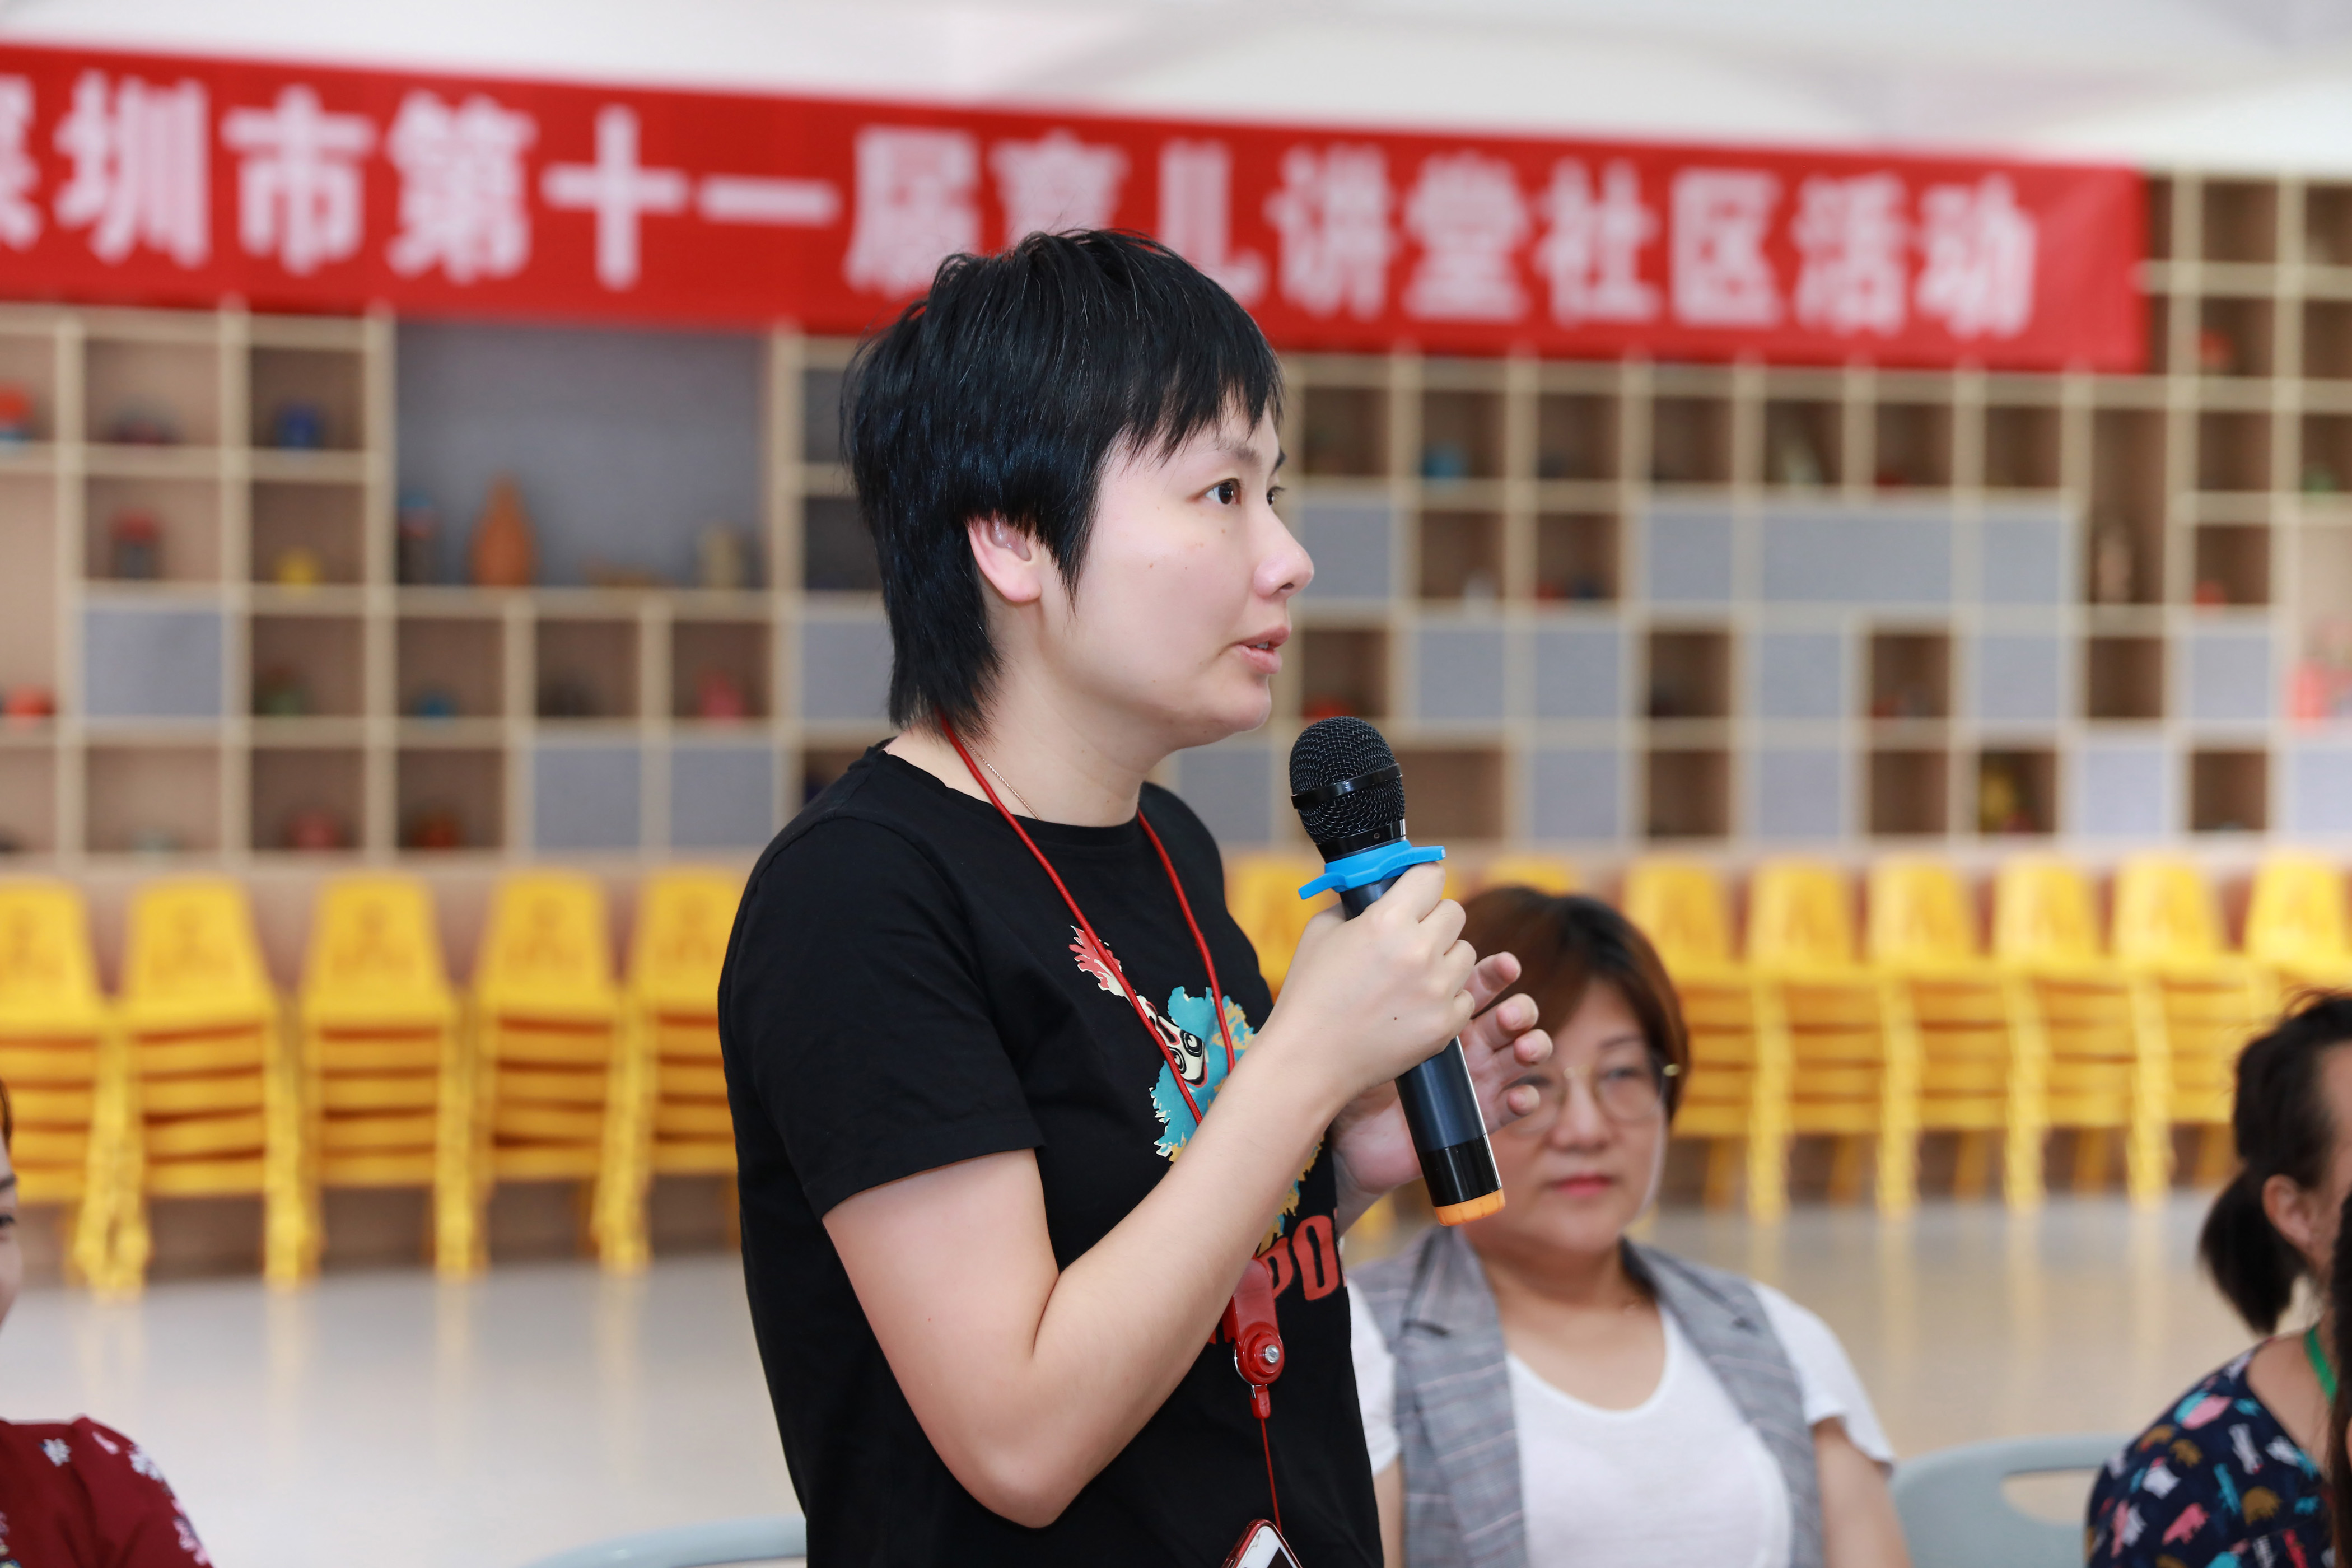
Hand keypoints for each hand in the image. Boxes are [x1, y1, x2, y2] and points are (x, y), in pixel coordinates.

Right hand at [1258, 864, 1479, 1106]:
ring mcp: (1437, 989)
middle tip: (1412, 935)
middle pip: (1454, 912)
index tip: (1416, 889)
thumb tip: (1377, 888)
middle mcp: (1419, 951)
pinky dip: (1446, 998)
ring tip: (1411, 976)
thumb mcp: (1321, 931)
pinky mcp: (1446, 1024)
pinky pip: (1466, 995)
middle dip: (1434, 919)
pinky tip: (1415, 1006)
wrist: (1309, 1059)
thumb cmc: (1309, 994)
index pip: (1431, 876)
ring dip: (1444, 958)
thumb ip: (1355, 904)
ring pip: (1466, 953)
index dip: (1421, 881)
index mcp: (1387, 921)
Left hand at [1328, 950, 1550, 1219]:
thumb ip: (1373, 967)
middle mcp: (1465, 1038)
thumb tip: (1371, 919)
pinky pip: (1513, 1106)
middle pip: (1510, 1012)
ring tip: (1522, 1047)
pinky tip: (1519, 1096)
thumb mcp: (1359, 1009)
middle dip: (1520, 1008)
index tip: (1504, 964)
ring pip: (1522, 1053)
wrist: (1336, 1118)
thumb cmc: (1344, 1057)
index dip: (1497, 972)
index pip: (1479, 981)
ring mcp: (1474, 1076)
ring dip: (1533, 1045)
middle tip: (1508, 1013)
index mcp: (1439, 1007)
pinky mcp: (1475, 1114)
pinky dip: (1525, 1099)